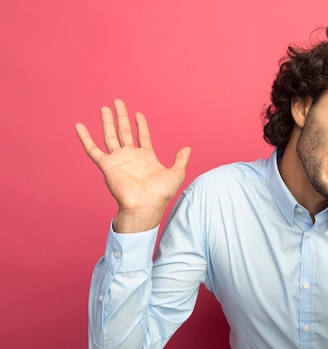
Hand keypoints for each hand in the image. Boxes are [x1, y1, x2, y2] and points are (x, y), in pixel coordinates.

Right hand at [75, 99, 190, 231]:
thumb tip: (188, 148)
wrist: (145, 206)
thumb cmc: (160, 194)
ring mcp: (118, 159)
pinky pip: (93, 149)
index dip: (141, 125)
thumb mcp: (176, 174)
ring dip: (107, 122)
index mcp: (146, 157)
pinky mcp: (106, 165)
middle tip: (118, 102)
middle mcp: (131, 156)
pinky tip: (79, 126)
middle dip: (122, 117)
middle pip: (125, 131)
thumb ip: (180, 160)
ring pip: (110, 136)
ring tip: (104, 108)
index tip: (138, 114)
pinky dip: (85, 138)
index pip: (142, 136)